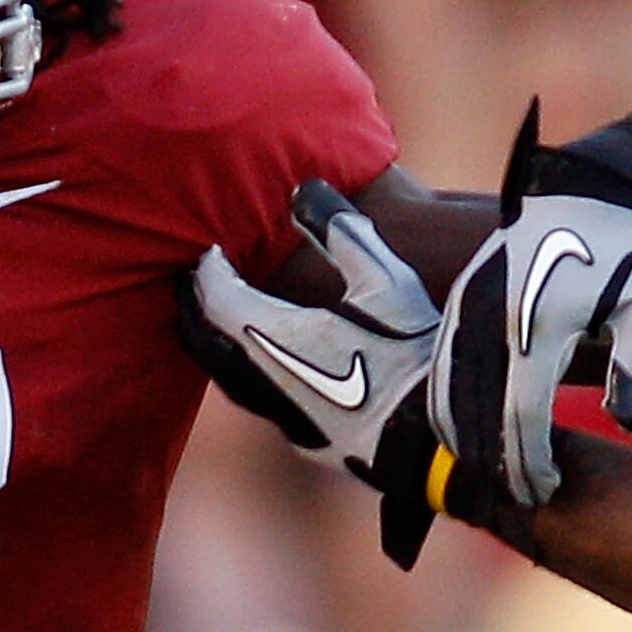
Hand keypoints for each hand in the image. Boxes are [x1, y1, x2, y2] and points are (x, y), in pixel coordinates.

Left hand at [183, 181, 444, 565]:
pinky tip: (266, 369)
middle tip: (193, 285)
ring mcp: (283, 418)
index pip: (218, 299)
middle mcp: (265, 382)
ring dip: (217, 347)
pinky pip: (257, 402)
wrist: (439, 439)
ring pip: (228, 380)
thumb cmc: (411, 354)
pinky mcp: (306, 442)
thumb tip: (305, 189)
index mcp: (274, 338)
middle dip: (196, 310)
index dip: (209, 272)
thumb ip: (341, 232)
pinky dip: (244, 375)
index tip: (209, 252)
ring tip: (220, 323)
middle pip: (207, 343)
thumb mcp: (384, 281)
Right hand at [432, 101, 631, 506]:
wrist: (585, 189)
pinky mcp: (459, 301)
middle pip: (478, 413)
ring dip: (466, 442)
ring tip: (496, 475)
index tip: (547, 489)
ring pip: (448, 394)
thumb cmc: (627, 253)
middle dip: (497, 464)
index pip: (523, 414)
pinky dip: (450, 409)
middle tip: (521, 497)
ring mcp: (469, 307)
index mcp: (542, 321)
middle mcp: (494, 316)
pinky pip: (440, 369)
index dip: (531, 460)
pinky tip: (474, 435)